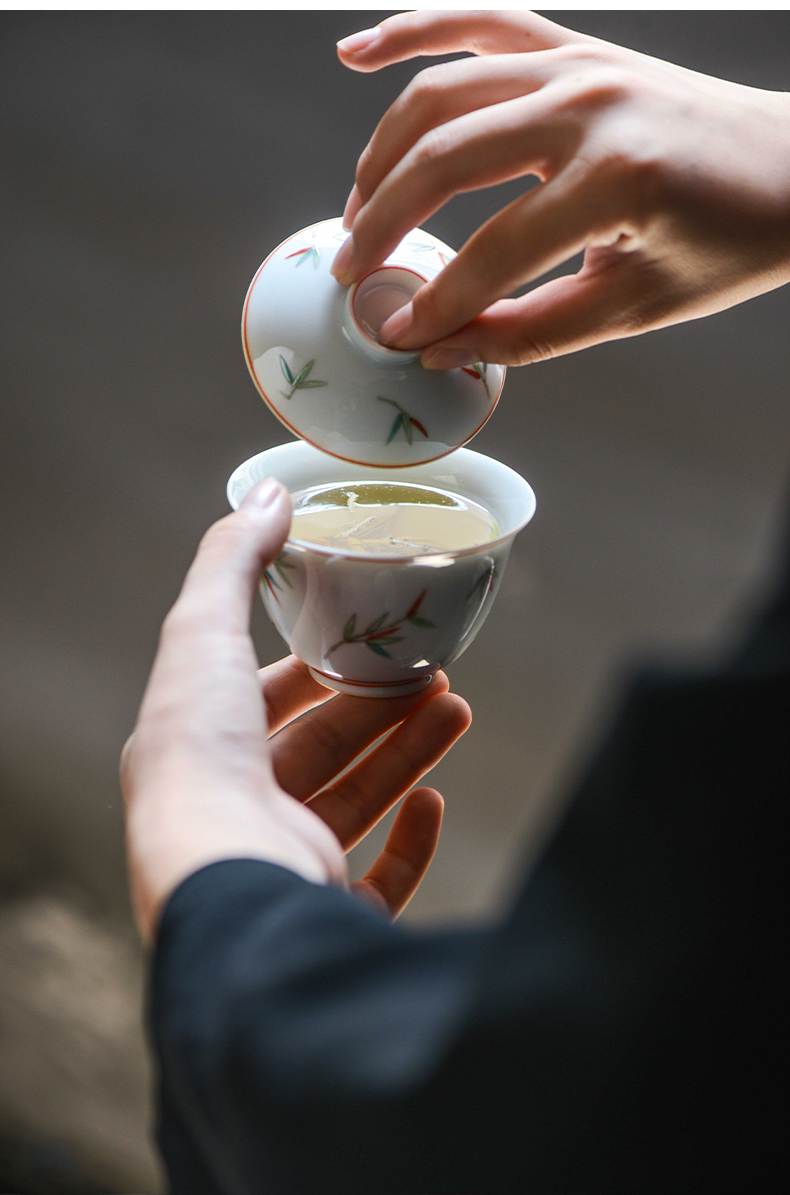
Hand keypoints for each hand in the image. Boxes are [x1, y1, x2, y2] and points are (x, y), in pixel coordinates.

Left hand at [121, 478, 470, 940]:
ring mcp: (280, 864)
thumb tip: (270, 495)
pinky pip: (379, 880)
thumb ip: (232, 562)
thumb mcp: (202, 635)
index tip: (366, 640)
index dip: (313, 669)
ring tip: (458, 709)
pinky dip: (411, 843)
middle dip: (378, 706)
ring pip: (356, 802)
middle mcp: (233, 809)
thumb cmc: (203, 759)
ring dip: (407, 755)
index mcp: (198, 752)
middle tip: (432, 673)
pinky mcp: (322, 909)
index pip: (262, 702)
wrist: (227, 878)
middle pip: (320, 748)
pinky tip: (435, 804)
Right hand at [333, 10, 789, 366]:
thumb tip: (440, 349)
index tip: (397, 338)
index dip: (435, 305)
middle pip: (444, 162)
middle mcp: (589, 103)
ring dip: (381, 154)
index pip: (490, 254)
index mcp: (615, 177)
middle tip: (352, 275)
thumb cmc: (728, 242)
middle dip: (382, 225)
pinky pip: (478, 20)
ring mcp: (579, 61)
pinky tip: (354, 52)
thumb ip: (529, 333)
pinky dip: (411, 28)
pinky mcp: (576, 43)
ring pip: (440, 93)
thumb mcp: (632, 308)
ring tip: (356, 212)